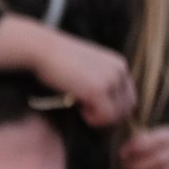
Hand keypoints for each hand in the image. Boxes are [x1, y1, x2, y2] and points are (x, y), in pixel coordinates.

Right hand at [0, 15, 136, 127]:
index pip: (128, 97)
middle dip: (108, 115)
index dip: (112, 108)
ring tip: (80, 108)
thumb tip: (101, 106)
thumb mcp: (84, 69)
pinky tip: (77, 107)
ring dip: (99, 118)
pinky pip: (105, 117)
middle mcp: (119, 70)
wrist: (40, 50)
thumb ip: (98, 81)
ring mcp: (111, 79)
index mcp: (118, 64)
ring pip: (117, 115)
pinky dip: (93, 119)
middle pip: (127, 108)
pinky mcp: (98, 89)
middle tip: (85, 111)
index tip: (90, 108)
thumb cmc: (55, 62)